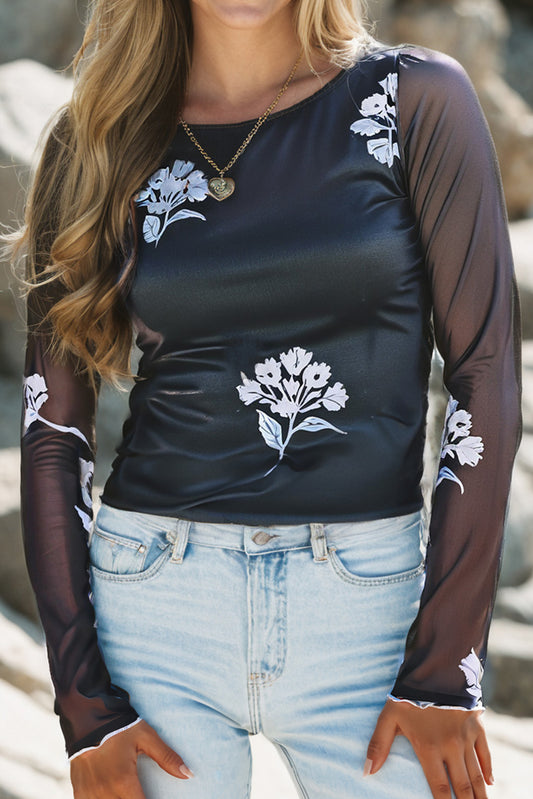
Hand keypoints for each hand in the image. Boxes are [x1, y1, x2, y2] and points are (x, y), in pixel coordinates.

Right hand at [70, 720, 192, 798]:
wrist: (85, 717)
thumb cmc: (119, 727)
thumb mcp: (146, 737)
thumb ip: (167, 757)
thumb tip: (188, 774)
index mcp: (123, 781)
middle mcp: (104, 793)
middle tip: (140, 792)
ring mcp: (89, 796)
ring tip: (128, 792)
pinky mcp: (79, 794)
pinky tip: (112, 794)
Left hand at [365, 698, 493, 798]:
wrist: (437, 667)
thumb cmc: (409, 692)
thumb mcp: (389, 716)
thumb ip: (378, 745)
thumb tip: (366, 772)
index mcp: (429, 748)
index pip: (438, 787)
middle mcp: (450, 747)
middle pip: (462, 786)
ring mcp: (466, 738)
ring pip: (476, 774)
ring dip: (480, 793)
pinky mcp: (478, 726)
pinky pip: (486, 753)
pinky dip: (488, 769)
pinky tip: (489, 783)